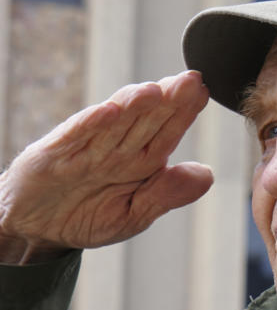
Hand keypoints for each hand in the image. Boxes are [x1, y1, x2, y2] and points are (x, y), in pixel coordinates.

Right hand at [0, 72, 212, 263]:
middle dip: (167, 100)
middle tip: (190, 80)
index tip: (203, 92)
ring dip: (132, 106)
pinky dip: (91, 124)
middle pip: (144, 120)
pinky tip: (109, 111)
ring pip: (113, 124)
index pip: (166, 132)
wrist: (36, 229)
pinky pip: (76, 137)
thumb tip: (207, 175)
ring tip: (154, 91)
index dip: (184, 112)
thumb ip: (166, 194)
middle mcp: (115, 148)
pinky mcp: (54, 154)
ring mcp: (84, 148)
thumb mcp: (133, 215)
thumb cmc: (86, 216)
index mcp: (139, 162)